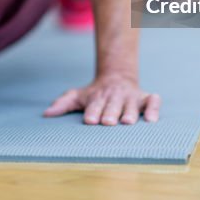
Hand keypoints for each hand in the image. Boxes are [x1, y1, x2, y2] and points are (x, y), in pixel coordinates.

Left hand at [43, 73, 160, 124]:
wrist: (116, 77)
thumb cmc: (95, 94)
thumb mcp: (78, 96)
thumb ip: (63, 104)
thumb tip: (46, 114)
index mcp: (98, 98)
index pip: (94, 106)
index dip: (92, 112)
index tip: (89, 120)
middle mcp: (115, 98)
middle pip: (113, 106)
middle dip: (110, 113)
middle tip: (107, 122)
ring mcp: (131, 98)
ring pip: (132, 105)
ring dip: (130, 113)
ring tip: (127, 122)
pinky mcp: (146, 98)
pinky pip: (153, 102)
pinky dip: (154, 109)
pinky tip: (152, 120)